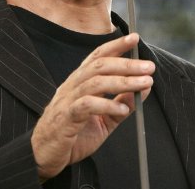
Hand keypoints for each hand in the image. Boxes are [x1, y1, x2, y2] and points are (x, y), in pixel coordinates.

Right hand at [30, 33, 154, 180]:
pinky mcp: (65, 118)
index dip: (116, 45)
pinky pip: (87, 105)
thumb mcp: (104, 119)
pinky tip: (123, 109)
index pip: (98, 57)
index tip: (135, 38)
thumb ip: (121, 103)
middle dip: (127, 63)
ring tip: (144, 84)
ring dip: (123, 81)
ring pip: (96, 82)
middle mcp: (73, 86)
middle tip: (149, 66)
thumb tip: (143, 88)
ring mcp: (67, 100)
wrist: (44, 156)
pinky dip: (107, 105)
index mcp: (80, 82)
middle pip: (100, 66)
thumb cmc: (73, 136)